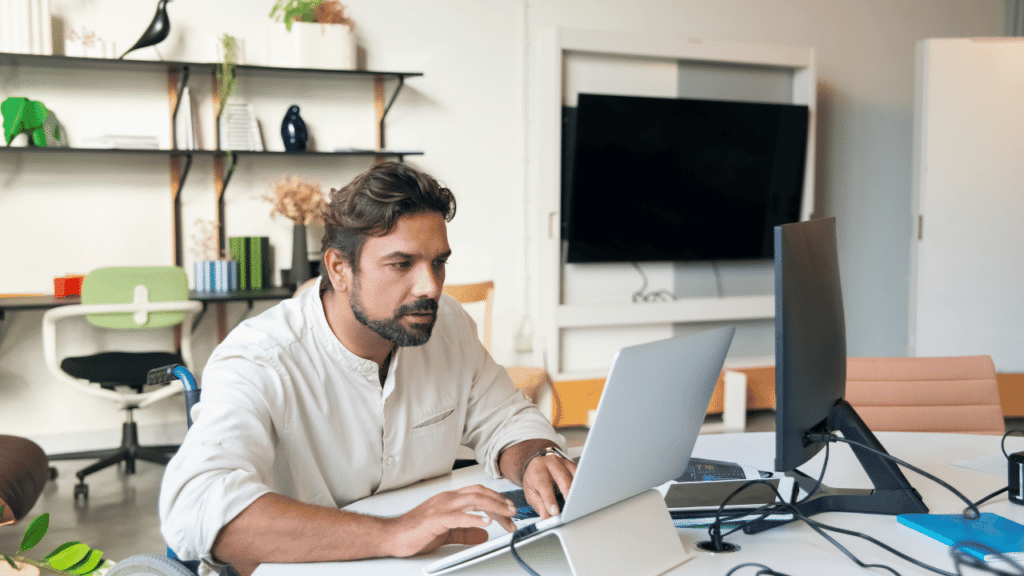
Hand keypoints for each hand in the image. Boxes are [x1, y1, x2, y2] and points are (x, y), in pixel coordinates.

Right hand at [384, 485, 517, 556]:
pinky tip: (486, 522)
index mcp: (450, 499)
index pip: (478, 494)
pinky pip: (458, 517)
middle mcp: (447, 499)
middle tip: (513, 512)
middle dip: (499, 502)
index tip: (509, 510)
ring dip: (493, 506)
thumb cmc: (415, 531)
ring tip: (506, 514)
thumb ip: (465, 531)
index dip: (496, 499)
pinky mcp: (435, 520)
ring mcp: (441, 507)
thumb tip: (483, 534)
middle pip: (480, 494)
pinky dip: (474, 518)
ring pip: (473, 500)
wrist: (393, 535)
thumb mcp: (447, 531)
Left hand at [522, 452, 576, 520]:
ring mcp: (563, 462)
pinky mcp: (572, 465)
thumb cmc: (534, 479)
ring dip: (578, 489)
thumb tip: (547, 519)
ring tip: (580, 503)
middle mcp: (550, 463)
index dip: (550, 500)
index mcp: (537, 470)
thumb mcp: (531, 493)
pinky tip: (584, 494)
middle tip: (571, 508)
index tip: (555, 512)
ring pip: (574, 475)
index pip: (544, 485)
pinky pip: (580, 474)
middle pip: (562, 478)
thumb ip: (539, 506)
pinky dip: (582, 484)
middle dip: (568, 493)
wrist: (537, 465)